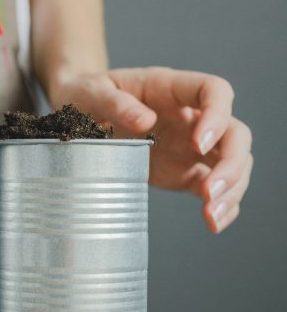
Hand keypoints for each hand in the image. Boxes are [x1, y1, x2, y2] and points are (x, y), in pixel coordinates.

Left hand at [48, 67, 252, 233]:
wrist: (76, 114)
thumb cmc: (87, 95)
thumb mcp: (92, 91)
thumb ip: (115, 102)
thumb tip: (145, 121)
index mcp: (170, 89)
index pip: (214, 91)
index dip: (217, 115)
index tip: (199, 143)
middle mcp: (189, 117)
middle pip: (234, 134)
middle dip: (231, 164)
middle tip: (210, 191)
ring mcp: (189, 146)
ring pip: (231, 163)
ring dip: (230, 190)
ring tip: (211, 216)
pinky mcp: (182, 171)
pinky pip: (211, 186)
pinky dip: (220, 205)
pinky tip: (214, 223)